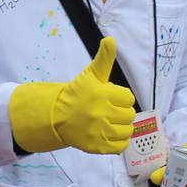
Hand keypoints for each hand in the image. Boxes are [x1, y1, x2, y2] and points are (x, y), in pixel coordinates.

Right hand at [8, 36, 135, 153]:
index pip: (128, 98)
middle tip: (107, 110)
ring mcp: (99, 131)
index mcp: (101, 94)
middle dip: (120, 112)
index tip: (109, 98)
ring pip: (127, 131)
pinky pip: (121, 146)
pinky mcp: (97, 146)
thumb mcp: (91, 75)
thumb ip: (104, 59)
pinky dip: (118, 141)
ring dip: (121, 127)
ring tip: (108, 122)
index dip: (120, 97)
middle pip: (129, 115)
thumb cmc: (78, 94)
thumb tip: (110, 39)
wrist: (57, 116)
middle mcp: (100, 113)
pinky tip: (108, 134)